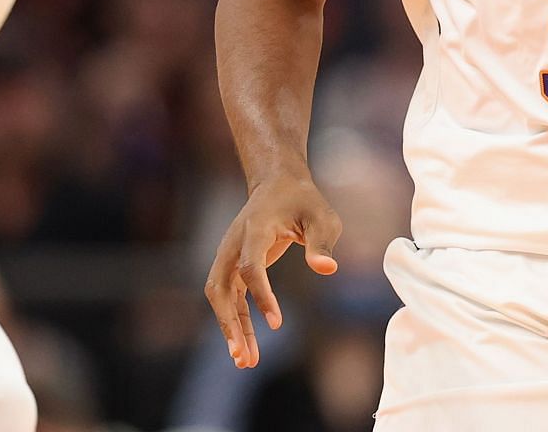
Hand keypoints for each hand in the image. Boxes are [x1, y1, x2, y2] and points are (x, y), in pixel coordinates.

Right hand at [204, 174, 341, 367]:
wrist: (277, 184)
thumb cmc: (304, 202)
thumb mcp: (321, 217)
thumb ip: (322, 242)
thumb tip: (327, 270)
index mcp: (255, 229)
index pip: (250, 266)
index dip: (261, 295)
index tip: (277, 323)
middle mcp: (234, 244)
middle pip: (220, 287)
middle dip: (230, 323)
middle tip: (244, 357)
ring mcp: (229, 256)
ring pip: (220, 298)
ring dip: (230, 329)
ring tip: (246, 362)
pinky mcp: (232, 267)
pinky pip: (229, 299)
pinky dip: (236, 323)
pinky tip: (247, 348)